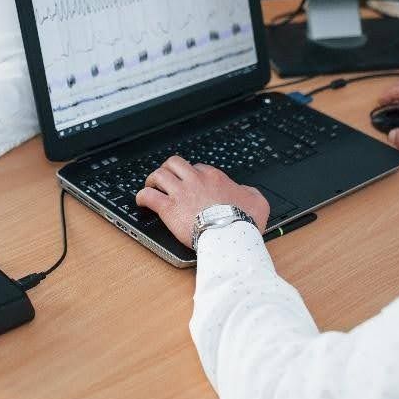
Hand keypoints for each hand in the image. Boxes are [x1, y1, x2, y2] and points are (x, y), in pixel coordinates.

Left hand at [136, 156, 269, 248]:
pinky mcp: (168, 208)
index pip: (198, 168)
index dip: (193, 174)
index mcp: (214, 178)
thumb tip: (246, 191)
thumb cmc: (243, 221)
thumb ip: (249, 192)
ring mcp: (180, 193)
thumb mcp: (257, 201)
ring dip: (153, 179)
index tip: (191, 183)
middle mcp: (195, 180)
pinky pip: (149, 196)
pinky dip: (142, 197)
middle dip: (169, 169)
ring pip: (159, 175)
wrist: (230, 235)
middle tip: (166, 177)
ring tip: (151, 185)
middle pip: (175, 163)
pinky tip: (141, 201)